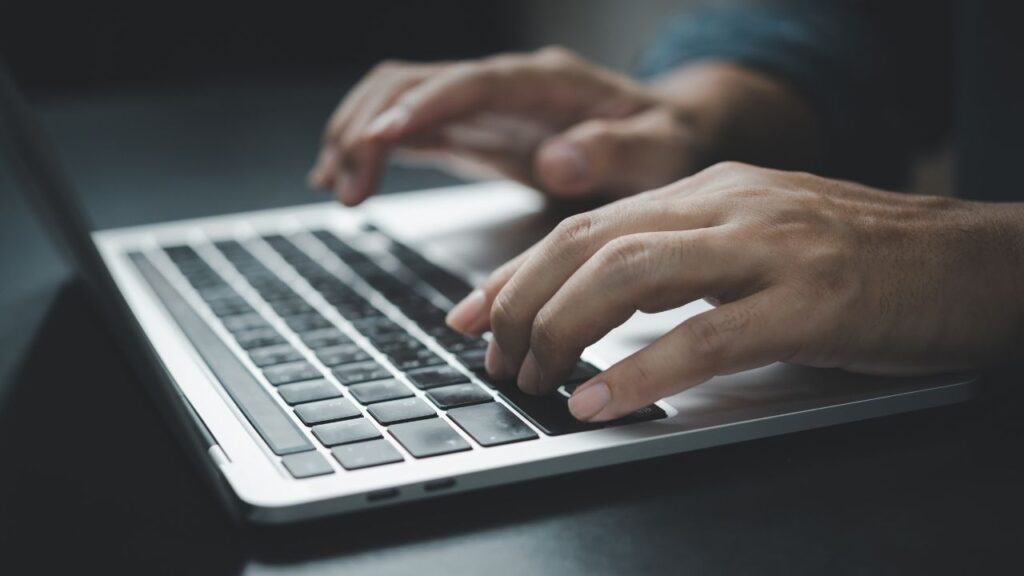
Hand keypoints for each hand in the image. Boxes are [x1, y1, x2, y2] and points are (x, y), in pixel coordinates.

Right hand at [308, 47, 704, 204]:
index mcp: (546, 82)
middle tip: (347, 186)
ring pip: (399, 99)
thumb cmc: (663, 139)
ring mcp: (482, 105)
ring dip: (357, 134)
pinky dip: (370, 148)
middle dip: (370, 125)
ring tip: (337, 187)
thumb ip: (613, 152)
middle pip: (415, 82)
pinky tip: (345, 177)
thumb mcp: (658, 150)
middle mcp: (504, 85)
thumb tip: (557, 159)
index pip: (472, 82)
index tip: (382, 138)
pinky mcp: (471, 130)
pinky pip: (409, 127)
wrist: (664, 131)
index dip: (424, 106)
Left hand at [445, 162, 1023, 420]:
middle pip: (590, 243)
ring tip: (535, 379)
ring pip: (630, 276)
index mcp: (712, 190)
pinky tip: (601, 401)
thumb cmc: (866, 261)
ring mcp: (770, 249)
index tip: (471, 311)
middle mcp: (730, 206)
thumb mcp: (759, 241)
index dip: (518, 270)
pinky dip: (640, 372)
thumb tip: (599, 302)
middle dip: (523, 302)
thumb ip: (684, 260)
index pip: (587, 223)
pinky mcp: (811, 302)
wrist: (980, 262)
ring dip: (564, 331)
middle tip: (495, 356)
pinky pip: (705, 336)